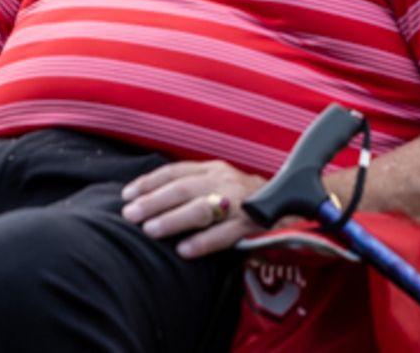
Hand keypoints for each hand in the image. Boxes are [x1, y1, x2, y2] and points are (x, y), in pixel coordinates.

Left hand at [120, 160, 267, 258]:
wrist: (293, 204)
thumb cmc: (244, 198)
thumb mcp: (219, 183)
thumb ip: (191, 187)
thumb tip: (148, 198)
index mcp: (212, 169)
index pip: (174, 172)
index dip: (149, 182)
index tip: (127, 194)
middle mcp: (224, 181)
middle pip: (183, 189)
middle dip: (153, 201)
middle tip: (130, 214)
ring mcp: (239, 202)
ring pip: (201, 208)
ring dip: (173, 219)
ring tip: (150, 230)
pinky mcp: (252, 225)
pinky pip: (225, 234)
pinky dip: (203, 242)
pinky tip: (184, 250)